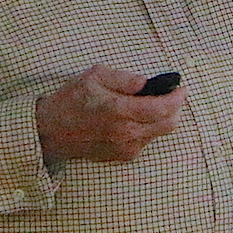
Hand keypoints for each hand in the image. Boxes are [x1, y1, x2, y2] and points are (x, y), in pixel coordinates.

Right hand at [36, 64, 186, 163]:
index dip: (177, 98)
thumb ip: (126, 79)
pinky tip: (135, 118)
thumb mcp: (95, 76)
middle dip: (175, 109)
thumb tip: (149, 82)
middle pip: (167, 124)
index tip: (182, 88)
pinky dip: (148, 128)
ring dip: (162, 118)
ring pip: (158, 134)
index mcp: (120, 111)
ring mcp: (125, 148)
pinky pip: (145, 141)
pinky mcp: (122, 156)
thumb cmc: (71, 100)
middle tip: (172, 95)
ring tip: (151, 104)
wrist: (50, 130)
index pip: (162, 108)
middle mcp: (126, 134)